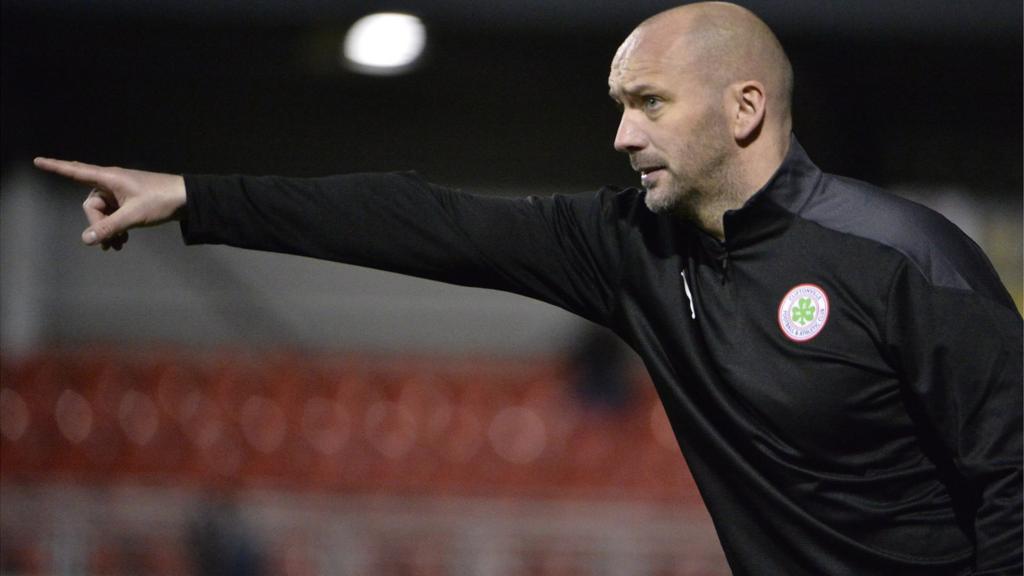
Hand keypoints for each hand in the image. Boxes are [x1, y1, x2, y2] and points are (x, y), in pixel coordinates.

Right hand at [33, 158, 186, 249]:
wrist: (188, 199)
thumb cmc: (161, 200)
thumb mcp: (133, 216)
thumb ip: (109, 227)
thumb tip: (87, 239)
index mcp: (109, 178)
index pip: (76, 172)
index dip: (56, 167)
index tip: (37, 161)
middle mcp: (112, 182)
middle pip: (92, 205)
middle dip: (98, 225)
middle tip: (111, 241)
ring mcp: (121, 192)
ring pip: (104, 213)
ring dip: (108, 230)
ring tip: (117, 246)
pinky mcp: (130, 201)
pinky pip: (115, 215)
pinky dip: (116, 228)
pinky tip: (122, 243)